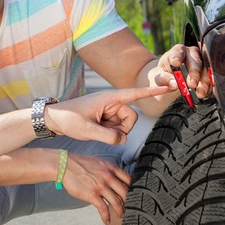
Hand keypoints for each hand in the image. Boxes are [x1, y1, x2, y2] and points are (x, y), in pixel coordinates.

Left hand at [45, 86, 168, 144]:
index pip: (135, 93)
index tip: (169, 85)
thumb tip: (123, 139)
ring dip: (114, 133)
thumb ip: (108, 137)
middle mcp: (112, 102)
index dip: (152, 91)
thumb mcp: (87, 130)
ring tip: (96, 130)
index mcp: (109, 98)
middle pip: (131, 118)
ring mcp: (110, 110)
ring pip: (124, 126)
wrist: (55, 119)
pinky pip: (117, 129)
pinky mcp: (107, 118)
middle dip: (121, 129)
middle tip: (101, 132)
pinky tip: (95, 130)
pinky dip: (109, 133)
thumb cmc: (68, 119)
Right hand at [61, 153, 130, 223]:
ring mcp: (100, 186)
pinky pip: (103, 208)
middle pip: (125, 192)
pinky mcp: (92, 194)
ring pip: (116, 202)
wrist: (64, 165)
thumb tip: (114, 178)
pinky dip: (106, 216)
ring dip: (120, 211)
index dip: (133, 188)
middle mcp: (108, 177)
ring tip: (120, 215)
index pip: (128, 179)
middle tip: (130, 208)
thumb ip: (108, 170)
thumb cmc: (80, 164)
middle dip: (129, 202)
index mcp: (110, 168)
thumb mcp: (98, 162)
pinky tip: (107, 220)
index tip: (134, 195)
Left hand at [154, 44, 211, 97]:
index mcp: (178, 51)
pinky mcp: (208, 71)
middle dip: (194, 73)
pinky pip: (210, 78)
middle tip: (192, 84)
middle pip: (195, 62)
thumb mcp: (160, 75)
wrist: (173, 77)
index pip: (178, 52)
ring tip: (200, 92)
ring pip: (205, 70)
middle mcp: (192, 54)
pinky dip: (208, 86)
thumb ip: (164, 79)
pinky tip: (205, 92)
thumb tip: (174, 84)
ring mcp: (202, 61)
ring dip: (203, 82)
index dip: (177, 57)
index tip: (175, 63)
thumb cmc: (166, 73)